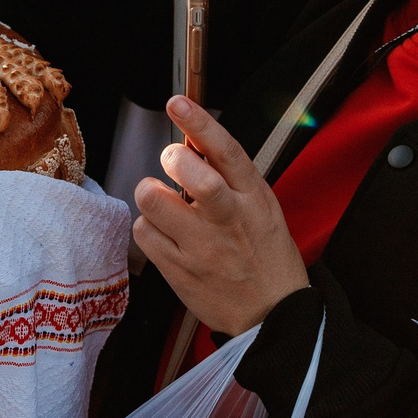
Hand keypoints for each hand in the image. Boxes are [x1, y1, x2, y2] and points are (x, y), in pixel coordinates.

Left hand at [131, 96, 308, 334]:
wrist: (272, 315)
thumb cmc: (266, 256)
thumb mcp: (263, 208)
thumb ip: (230, 177)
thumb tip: (192, 141)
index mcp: (253, 200)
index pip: (226, 153)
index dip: (200, 123)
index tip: (178, 102)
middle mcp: (228, 221)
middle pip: (192, 176)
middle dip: (173, 159)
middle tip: (172, 163)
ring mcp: (202, 248)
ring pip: (154, 201)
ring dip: (152, 194)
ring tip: (166, 204)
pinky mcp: (179, 271)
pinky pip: (144, 233)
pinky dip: (148, 226)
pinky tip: (165, 234)